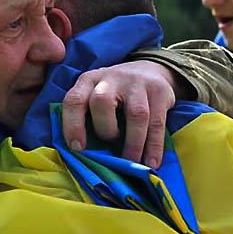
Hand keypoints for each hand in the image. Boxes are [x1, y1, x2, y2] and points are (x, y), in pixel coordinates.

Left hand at [62, 61, 180, 167]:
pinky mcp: (159, 90)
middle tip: (110, 149)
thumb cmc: (115, 94)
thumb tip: (87, 157)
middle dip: (105, 130)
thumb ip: (88, 117)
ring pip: (136, 114)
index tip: (78, 148)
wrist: (149, 69)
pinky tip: (152, 162)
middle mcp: (111, 78)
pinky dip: (154, 146)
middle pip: (102, 101)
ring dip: (133, 144)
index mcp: (88, 81)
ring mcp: (137, 83)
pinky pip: (157, 122)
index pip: (74, 100)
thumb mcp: (96, 96)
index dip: (73, 125)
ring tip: (132, 164)